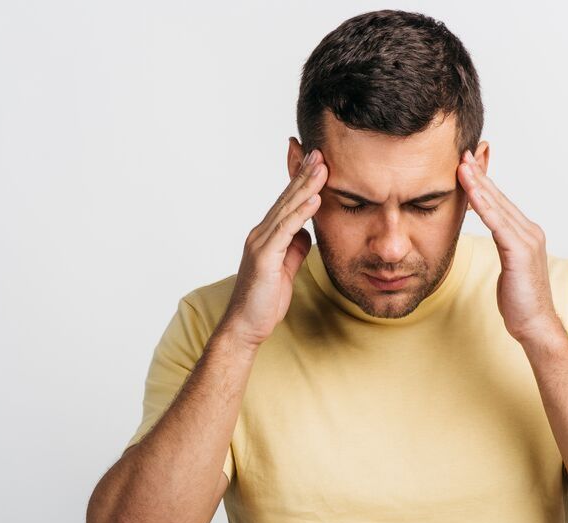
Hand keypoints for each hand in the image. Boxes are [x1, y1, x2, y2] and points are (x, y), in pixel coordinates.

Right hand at [218, 148, 327, 348]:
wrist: (245, 326)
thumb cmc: (264, 301)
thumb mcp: (286, 269)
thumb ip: (294, 248)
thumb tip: (306, 232)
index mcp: (267, 236)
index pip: (287, 203)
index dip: (301, 181)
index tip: (317, 161)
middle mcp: (261, 234)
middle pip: (286, 198)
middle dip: (304, 174)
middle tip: (320, 151)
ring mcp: (260, 244)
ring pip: (286, 209)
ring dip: (305, 186)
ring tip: (322, 167)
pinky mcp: (264, 257)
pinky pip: (286, 231)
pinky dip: (301, 213)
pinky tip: (314, 199)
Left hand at [458, 149, 562, 344]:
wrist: (535, 324)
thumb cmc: (520, 300)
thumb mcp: (507, 266)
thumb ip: (502, 245)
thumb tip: (492, 233)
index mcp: (526, 234)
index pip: (500, 203)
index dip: (483, 183)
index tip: (465, 166)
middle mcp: (530, 232)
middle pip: (500, 198)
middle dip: (479, 176)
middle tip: (461, 155)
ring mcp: (527, 240)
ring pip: (498, 207)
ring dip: (478, 185)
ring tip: (462, 166)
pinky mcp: (520, 253)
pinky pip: (497, 224)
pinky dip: (484, 206)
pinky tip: (471, 193)